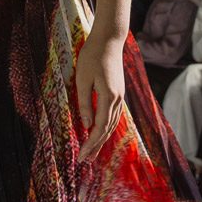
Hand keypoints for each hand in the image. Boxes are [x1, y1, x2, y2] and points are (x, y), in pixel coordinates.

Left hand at [74, 29, 128, 164]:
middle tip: (85, 161)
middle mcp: (117, 99)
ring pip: (112, 124)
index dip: (90, 144)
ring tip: (92, 152)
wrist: (109, 40)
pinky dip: (106, 127)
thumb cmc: (92, 56)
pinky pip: (113, 115)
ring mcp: (120, 96)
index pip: (99, 127)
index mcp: (108, 97)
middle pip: (107, 129)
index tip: (82, 156)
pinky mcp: (118, 92)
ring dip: (101, 139)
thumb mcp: (82, 79)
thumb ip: (84, 103)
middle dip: (96, 146)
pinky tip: (100, 133)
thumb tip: (85, 125)